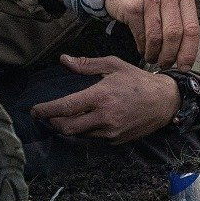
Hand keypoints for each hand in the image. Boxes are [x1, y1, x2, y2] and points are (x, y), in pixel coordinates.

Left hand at [31, 56, 179, 143]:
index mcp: (101, 96)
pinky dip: (85, 131)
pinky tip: (88, 121)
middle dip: (53, 122)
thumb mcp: (114, 66)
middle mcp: (104, 116)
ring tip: (66, 117)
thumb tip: (64, 60)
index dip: (46, 110)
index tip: (35, 110)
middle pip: (67, 127)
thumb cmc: (138, 81)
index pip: (66, 107)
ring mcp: (110, 131)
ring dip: (69, 127)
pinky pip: (93, 138)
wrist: (165, 101)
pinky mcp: (115, 140)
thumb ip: (86, 65)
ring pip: (78, 134)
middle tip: (48, 115)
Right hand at [104, 0, 199, 68]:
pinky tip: (143, 50)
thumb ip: (180, 20)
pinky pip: (140, 35)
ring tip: (153, 59)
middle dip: (170, 55)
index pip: (192, 28)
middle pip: (174, 34)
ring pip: (156, 37)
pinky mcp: (132, 7)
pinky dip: (143, 48)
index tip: (185, 66)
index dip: (189, 51)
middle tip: (166, 64)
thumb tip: (186, 54)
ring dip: (155, 54)